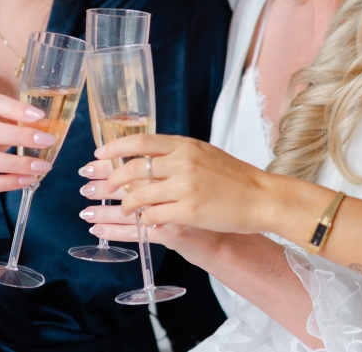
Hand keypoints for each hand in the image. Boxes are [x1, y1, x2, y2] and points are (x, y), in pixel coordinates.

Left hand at [95, 134, 282, 234]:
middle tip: (101, 188)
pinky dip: (143, 219)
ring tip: (124, 209)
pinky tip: (143, 221)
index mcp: (186, 145)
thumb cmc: (236, 178)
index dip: (114, 148)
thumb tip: (147, 157)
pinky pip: (153, 215)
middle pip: (132, 168)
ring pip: (138, 194)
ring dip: (125, 205)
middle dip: (110, 179)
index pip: (140, 141)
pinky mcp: (189, 211)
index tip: (98, 155)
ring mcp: (185, 187)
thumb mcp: (206, 155)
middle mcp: (183, 162)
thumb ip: (178, 154)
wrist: (263, 197)